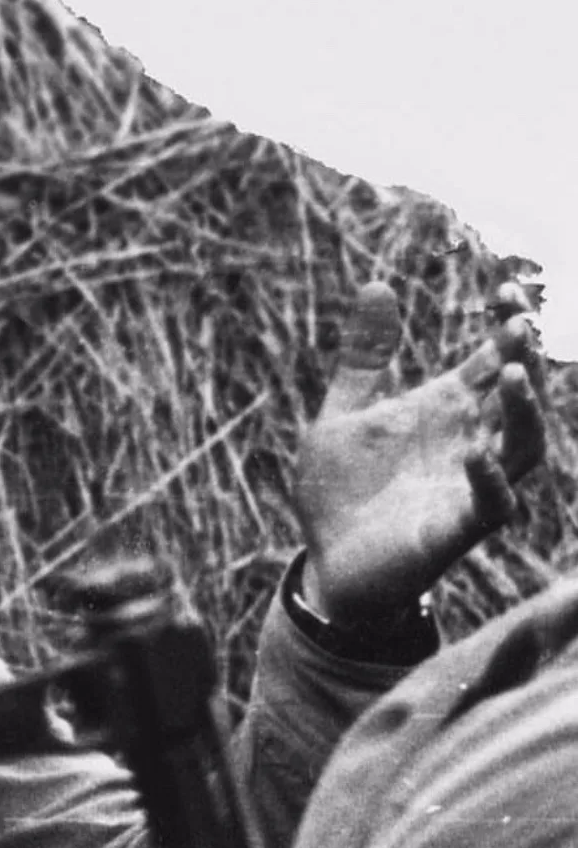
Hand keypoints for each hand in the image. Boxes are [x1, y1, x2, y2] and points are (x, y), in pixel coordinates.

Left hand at [294, 281, 544, 618]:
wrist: (323, 563)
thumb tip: (377, 285)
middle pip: (516, 396)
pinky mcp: (454, 531)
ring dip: (523, 412)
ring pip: (523, 446)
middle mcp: (468, 442)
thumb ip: (363, 359)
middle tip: (518, 323)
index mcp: (444, 411)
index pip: (492, 360)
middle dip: (522, 359)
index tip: (506, 291)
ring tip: (510, 375)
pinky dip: (489, 480)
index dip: (507, 327)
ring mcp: (467, 487)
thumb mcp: (342, 416)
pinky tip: (475, 455)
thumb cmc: (338, 492)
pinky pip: (492, 505)